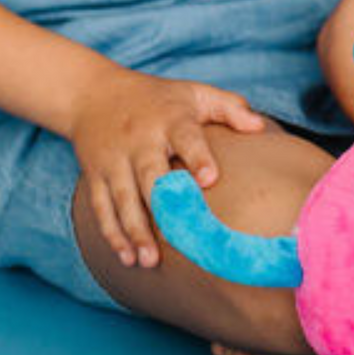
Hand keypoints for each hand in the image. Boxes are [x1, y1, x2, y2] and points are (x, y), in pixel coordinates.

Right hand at [69, 67, 264, 268]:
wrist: (93, 93)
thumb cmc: (158, 99)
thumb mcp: (194, 93)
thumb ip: (229, 108)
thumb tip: (260, 127)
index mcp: (170, 119)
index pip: (186, 137)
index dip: (198, 156)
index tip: (209, 179)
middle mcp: (140, 140)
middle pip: (150, 175)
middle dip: (163, 207)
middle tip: (179, 238)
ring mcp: (114, 159)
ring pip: (123, 198)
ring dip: (135, 231)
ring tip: (149, 261)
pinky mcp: (95, 174)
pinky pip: (101, 207)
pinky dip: (112, 233)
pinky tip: (126, 257)